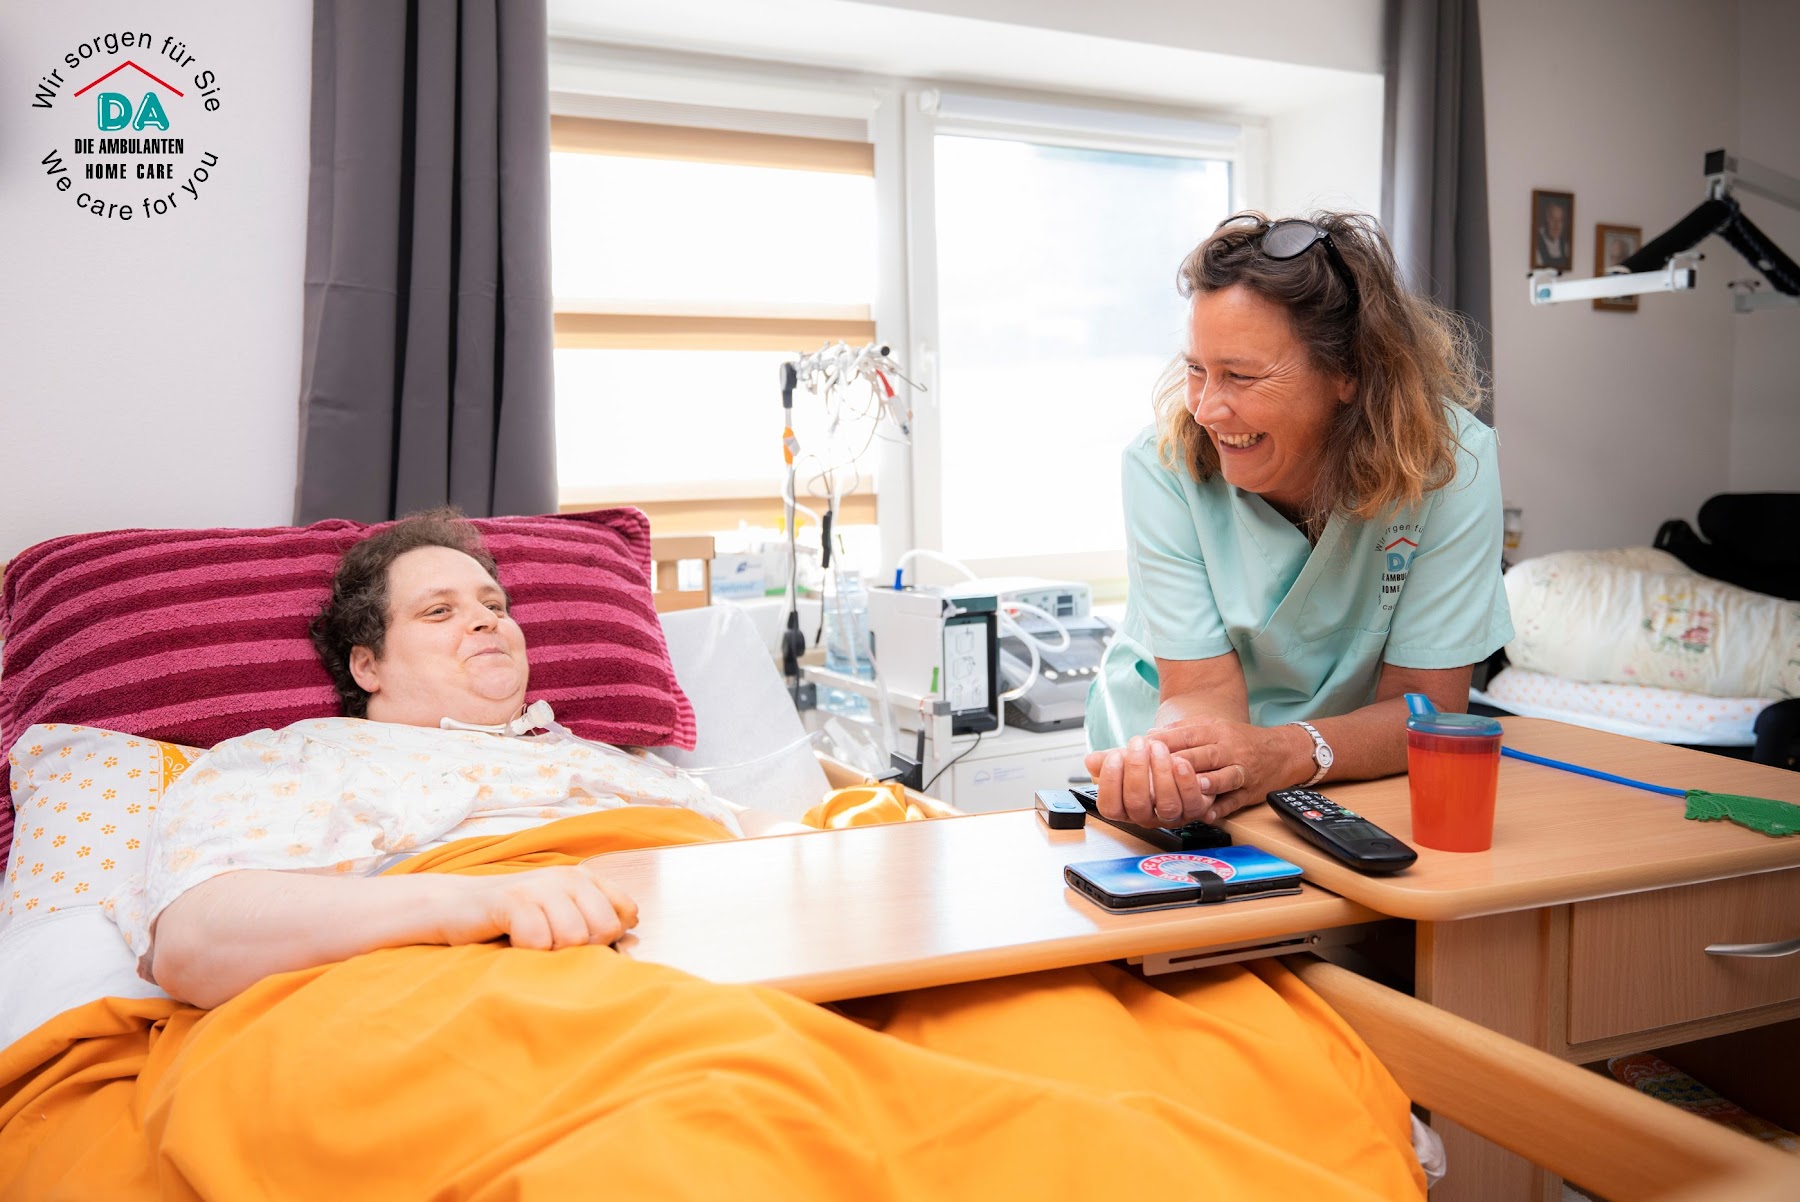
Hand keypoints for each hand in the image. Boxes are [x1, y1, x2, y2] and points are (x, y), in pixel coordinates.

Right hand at [439, 865, 639, 950]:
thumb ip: (594, 916)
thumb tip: (633, 925)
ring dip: (550, 951)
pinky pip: (539, 941)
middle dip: (579, 948)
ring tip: (530, 942)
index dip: (607, 937)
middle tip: (549, 943)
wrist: (454, 908)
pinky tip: (513, 940)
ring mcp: (540, 886)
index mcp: (584, 879)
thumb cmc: (511, 919)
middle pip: (603, 930)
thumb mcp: (559, 913)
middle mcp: (568, 877)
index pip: (626, 913)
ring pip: (574, 937)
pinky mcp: (513, 899)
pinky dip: (526, 952)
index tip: (579, 939)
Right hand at [1081, 735, 1217, 826]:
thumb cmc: (1148, 766)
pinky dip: (1187, 782)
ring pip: (1166, 805)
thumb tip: (1091, 761)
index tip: (1115, 756)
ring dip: (1162, 773)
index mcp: (1124, 808)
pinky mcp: (1194, 810)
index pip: (1110, 806)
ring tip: (1158, 747)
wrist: (1178, 761)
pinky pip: (1192, 802)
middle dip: (1136, 771)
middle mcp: (1146, 816)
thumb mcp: (1125, 761)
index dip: (1110, 782)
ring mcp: (1171, 816)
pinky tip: (1180, 761)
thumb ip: (1107, 761)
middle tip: (1137, 744)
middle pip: (1137, 804)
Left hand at [1146, 718, 1307, 820]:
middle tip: (1159, 769)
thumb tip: (1151, 736)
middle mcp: (1229, 751)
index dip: (1167, 741)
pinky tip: (1208, 815)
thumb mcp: (1212, 726)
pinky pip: (1235, 801)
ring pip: (1225, 777)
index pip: (1189, 735)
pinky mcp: (1248, 793)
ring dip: (1208, 782)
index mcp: (1216, 732)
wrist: (1281, 752)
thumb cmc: (1239, 740)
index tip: (1145, 746)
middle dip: (1183, 762)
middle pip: (1205, 755)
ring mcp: (1241, 772)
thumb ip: (1182, 730)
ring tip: (1192, 786)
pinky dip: (1222, 809)